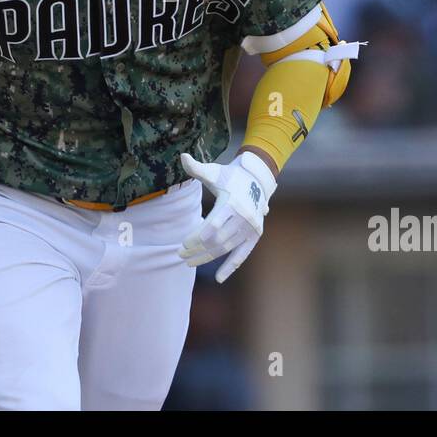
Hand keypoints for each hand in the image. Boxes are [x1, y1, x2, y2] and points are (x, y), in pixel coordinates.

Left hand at [177, 151, 276, 283]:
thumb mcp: (214, 172)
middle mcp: (243, 218)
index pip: (211, 227)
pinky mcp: (254, 235)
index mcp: (232, 203)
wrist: (257, 180)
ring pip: (226, 249)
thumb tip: (183, 157)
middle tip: (180, 255)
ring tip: (189, 262)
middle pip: (217, 241)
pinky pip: (242, 255)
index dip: (195, 239)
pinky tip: (219, 279)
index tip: (181, 245)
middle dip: (197, 250)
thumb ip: (197, 168)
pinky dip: (231, 267)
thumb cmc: (230, 177)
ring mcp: (250, 228)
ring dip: (207, 258)